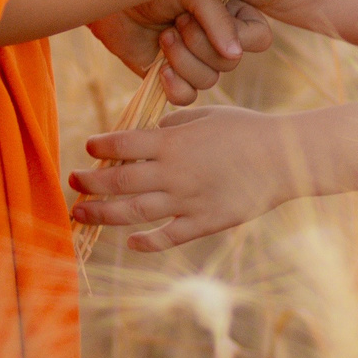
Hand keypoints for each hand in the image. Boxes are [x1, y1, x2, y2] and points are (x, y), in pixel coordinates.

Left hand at [72, 106, 301, 250]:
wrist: (285, 157)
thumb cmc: (247, 129)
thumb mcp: (207, 114)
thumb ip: (174, 124)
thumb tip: (148, 133)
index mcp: (173, 142)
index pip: (122, 145)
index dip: (100, 147)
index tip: (89, 148)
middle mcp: (173, 173)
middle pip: (118, 181)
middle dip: (89, 182)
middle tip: (73, 182)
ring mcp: (186, 201)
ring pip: (132, 212)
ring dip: (101, 213)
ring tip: (80, 213)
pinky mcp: (203, 223)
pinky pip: (166, 237)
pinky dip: (145, 242)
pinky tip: (131, 241)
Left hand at [88, 0, 272, 102]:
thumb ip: (217, 19)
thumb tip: (234, 54)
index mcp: (231, 13)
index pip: (259, 38)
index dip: (240, 37)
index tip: (206, 18)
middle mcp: (218, 39)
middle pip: (230, 63)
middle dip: (201, 44)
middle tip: (178, 22)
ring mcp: (195, 60)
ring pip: (209, 80)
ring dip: (183, 60)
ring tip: (164, 36)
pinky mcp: (172, 77)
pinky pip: (188, 96)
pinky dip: (175, 86)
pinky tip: (160, 68)